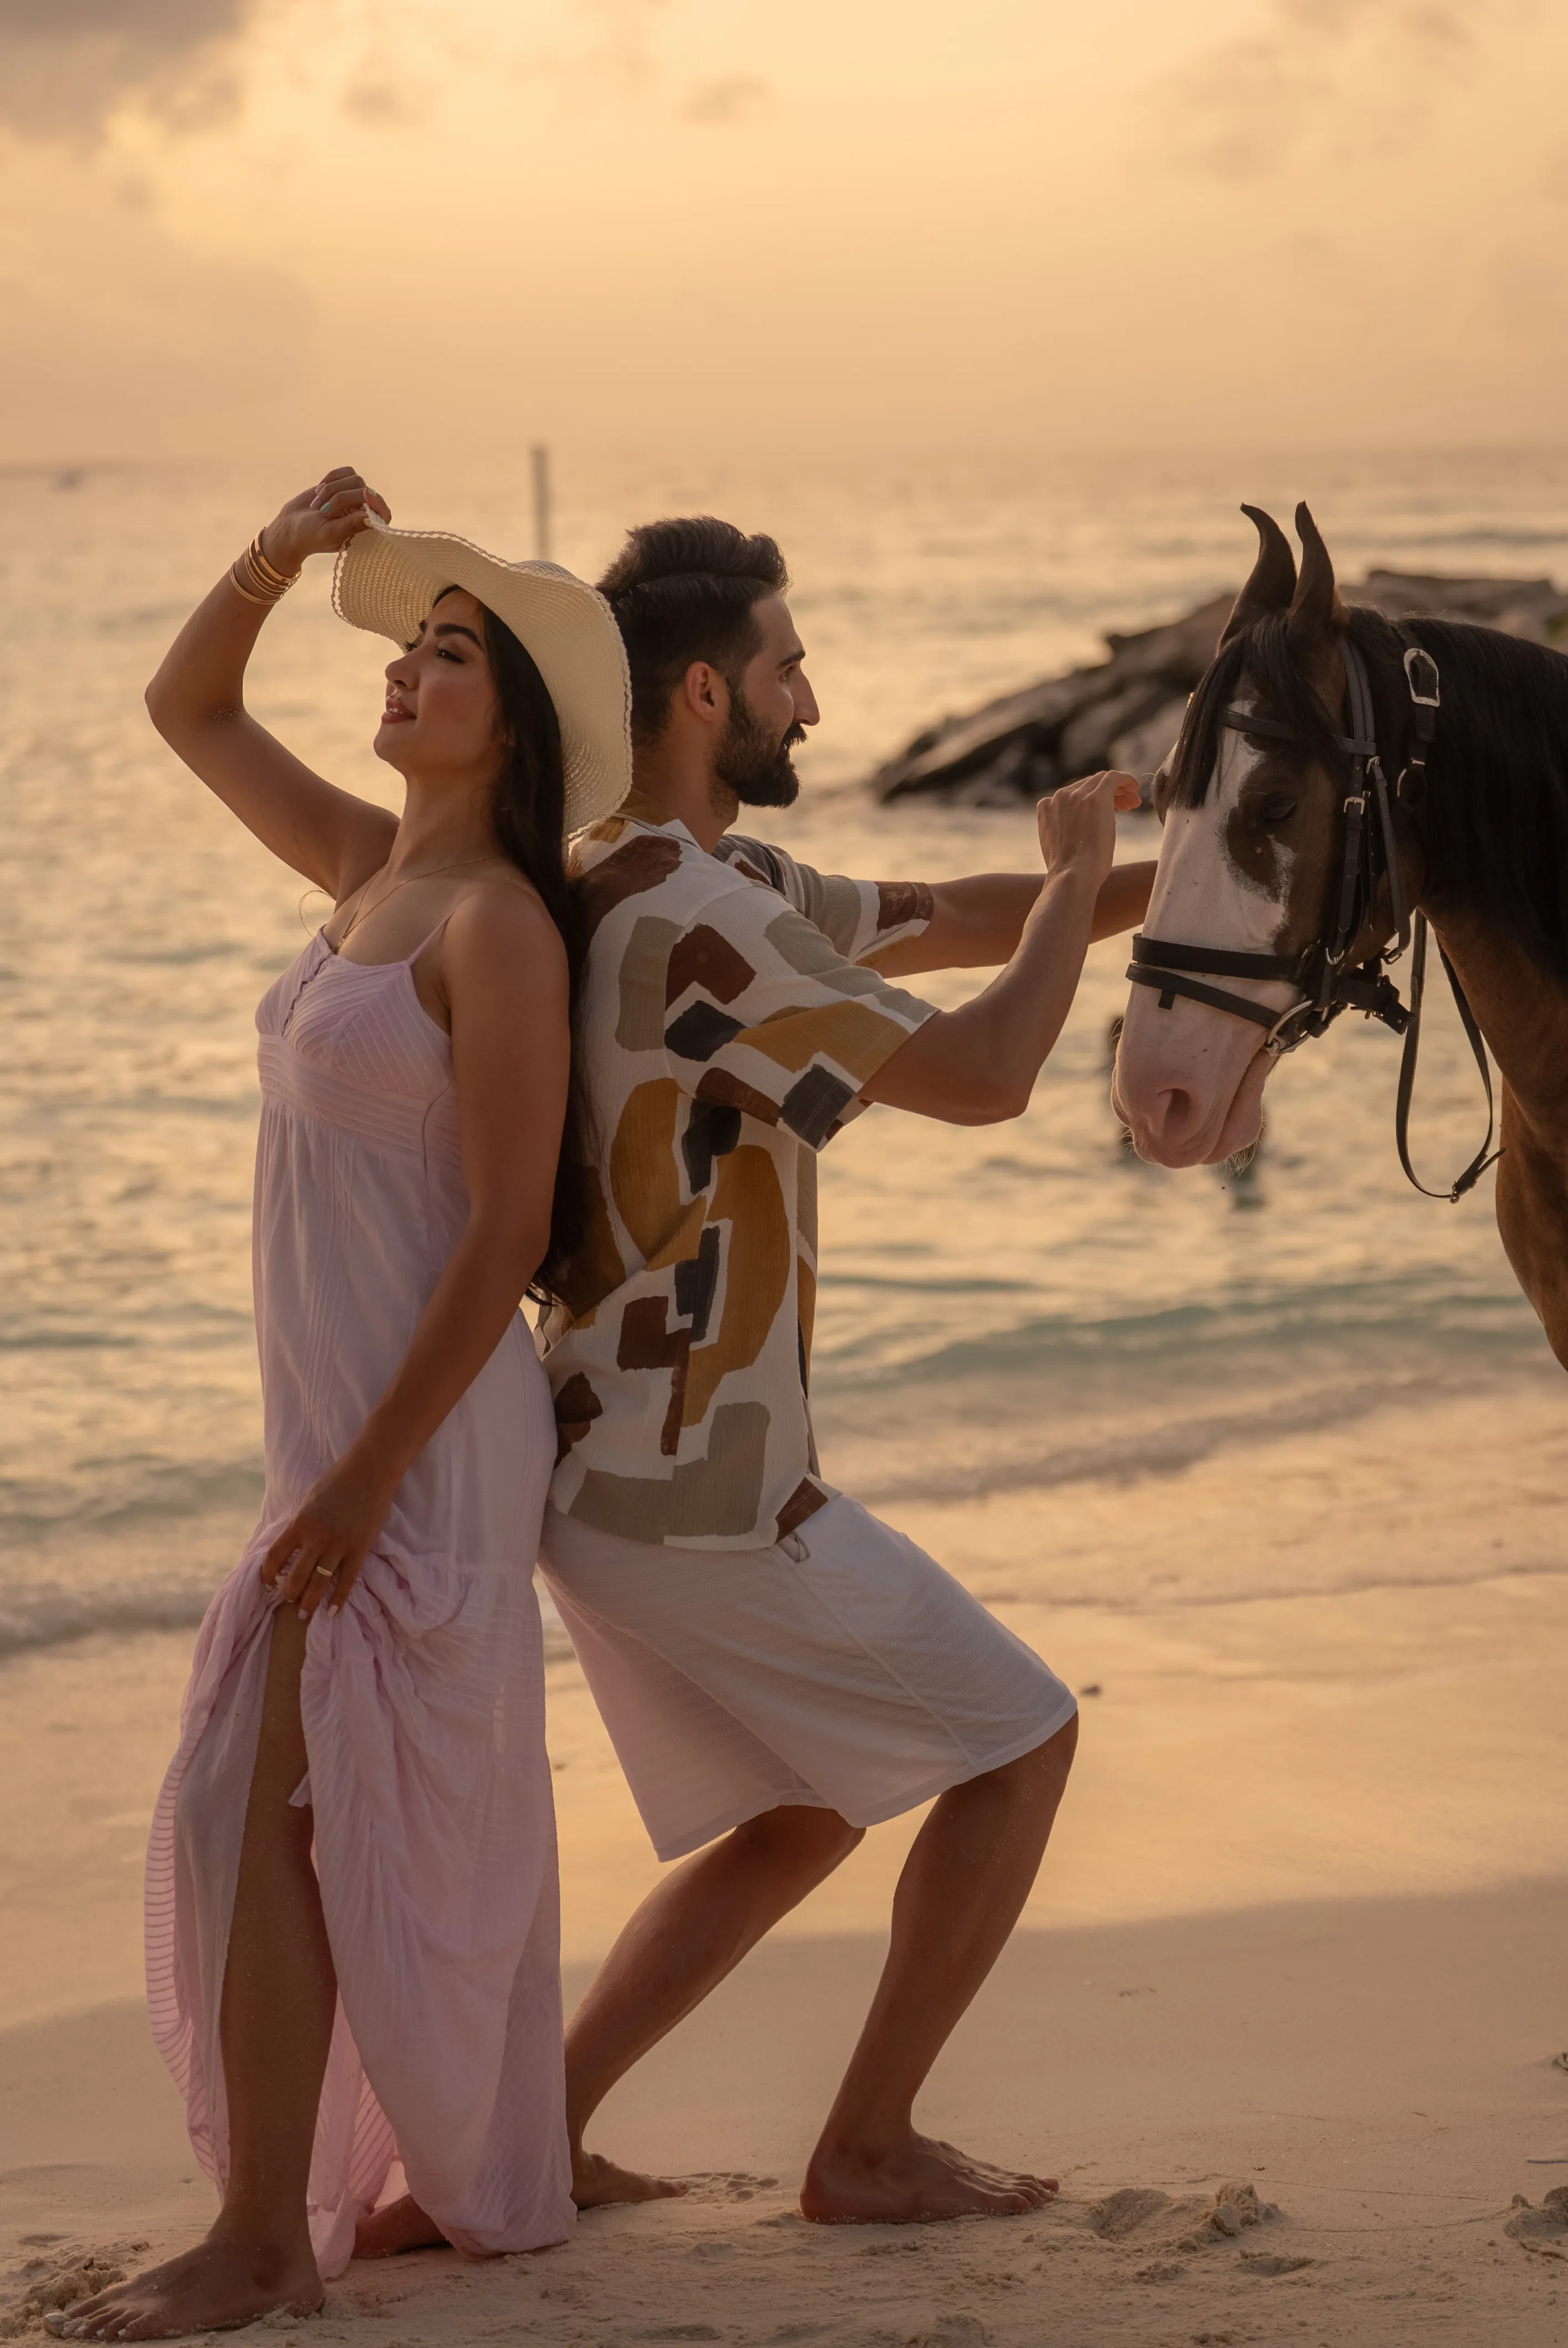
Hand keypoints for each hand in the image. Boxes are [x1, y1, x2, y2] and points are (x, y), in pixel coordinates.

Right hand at [257, 465, 391, 578]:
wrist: (291, 526)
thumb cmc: (311, 536)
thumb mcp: (331, 533)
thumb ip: (352, 525)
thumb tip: (371, 515)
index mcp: (365, 529)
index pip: (383, 512)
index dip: (377, 503)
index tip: (365, 495)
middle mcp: (363, 512)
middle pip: (363, 491)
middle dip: (340, 498)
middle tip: (323, 512)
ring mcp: (354, 497)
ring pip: (355, 479)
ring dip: (332, 489)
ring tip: (318, 505)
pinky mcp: (343, 484)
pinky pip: (346, 471)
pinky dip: (331, 478)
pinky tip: (319, 491)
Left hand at [260, 1441, 400, 1620]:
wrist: (370, 1470)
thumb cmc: (338, 1480)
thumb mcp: (310, 1499)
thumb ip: (301, 1522)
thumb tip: (294, 1541)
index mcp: (300, 1523)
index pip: (275, 1556)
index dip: (267, 1574)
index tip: (268, 1584)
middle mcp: (316, 1538)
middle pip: (296, 1576)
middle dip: (290, 1594)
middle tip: (289, 1604)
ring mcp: (339, 1545)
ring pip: (319, 1583)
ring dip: (310, 1603)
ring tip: (305, 1616)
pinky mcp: (360, 1548)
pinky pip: (347, 1580)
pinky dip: (339, 1598)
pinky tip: (333, 1610)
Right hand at [1036, 769, 1141, 883]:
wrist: (1073, 875)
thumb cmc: (1070, 871)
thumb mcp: (1060, 846)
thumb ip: (1067, 830)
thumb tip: (1086, 829)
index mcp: (1046, 808)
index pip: (1073, 795)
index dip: (1091, 800)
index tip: (1106, 812)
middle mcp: (1059, 797)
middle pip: (1087, 785)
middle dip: (1107, 794)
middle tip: (1125, 807)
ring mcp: (1077, 795)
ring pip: (1100, 780)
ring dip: (1117, 790)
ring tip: (1132, 803)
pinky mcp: (1096, 795)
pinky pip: (1114, 777)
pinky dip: (1125, 780)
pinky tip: (1134, 788)